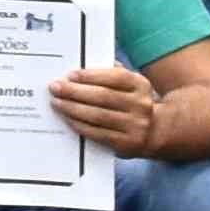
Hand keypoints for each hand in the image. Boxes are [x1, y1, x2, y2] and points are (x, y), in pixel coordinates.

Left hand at [48, 65, 162, 157]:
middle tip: (55, 88)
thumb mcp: (128, 84)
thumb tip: (81, 66)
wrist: (153, 131)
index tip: (70, 75)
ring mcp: (136, 126)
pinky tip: (67, 118)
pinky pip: (98, 133)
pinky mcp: (127, 144)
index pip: (115, 77)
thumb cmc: (130, 101)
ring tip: (56, 102)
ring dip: (73, 109)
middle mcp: (141, 105)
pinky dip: (80, 125)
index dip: (91, 76)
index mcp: (140, 85)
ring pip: (98, 116)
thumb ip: (110, 73)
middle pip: (103, 96)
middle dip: (75, 92)